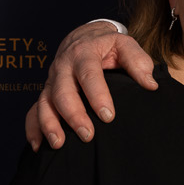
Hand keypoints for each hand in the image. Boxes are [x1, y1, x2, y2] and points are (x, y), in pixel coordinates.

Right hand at [25, 23, 156, 149]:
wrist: (82, 38)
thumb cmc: (107, 45)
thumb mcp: (125, 44)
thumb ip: (138, 62)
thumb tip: (150, 84)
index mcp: (83, 53)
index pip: (89, 74)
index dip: (98, 95)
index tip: (109, 117)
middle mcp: (63, 67)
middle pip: (63, 91)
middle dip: (74, 114)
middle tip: (88, 135)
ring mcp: (51, 81)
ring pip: (44, 102)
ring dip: (49, 124)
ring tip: (59, 145)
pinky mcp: (45, 93)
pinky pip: (33, 110)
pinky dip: (33, 128)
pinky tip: (38, 146)